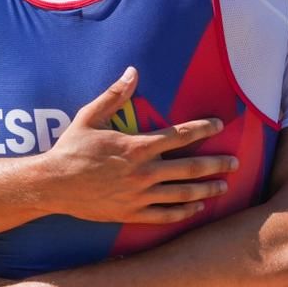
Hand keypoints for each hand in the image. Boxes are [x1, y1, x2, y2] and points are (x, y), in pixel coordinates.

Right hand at [34, 67, 234, 224]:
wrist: (52, 185)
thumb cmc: (70, 148)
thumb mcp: (89, 116)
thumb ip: (115, 95)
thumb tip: (132, 71)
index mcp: (136, 146)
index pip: (179, 135)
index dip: (202, 128)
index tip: (219, 124)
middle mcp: (143, 172)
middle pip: (189, 168)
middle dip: (215, 164)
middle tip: (235, 163)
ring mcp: (138, 195)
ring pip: (181, 194)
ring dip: (205, 190)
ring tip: (223, 187)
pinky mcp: (131, 213)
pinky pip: (164, 215)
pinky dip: (183, 213)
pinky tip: (196, 209)